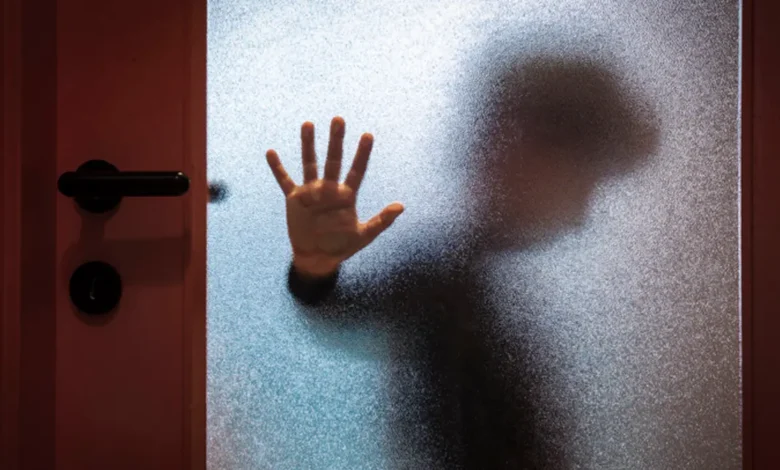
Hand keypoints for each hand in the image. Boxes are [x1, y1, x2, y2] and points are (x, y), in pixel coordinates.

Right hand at [267, 117, 403, 277]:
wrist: (317, 258)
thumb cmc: (342, 246)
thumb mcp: (363, 235)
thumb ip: (381, 221)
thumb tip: (401, 206)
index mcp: (347, 196)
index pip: (357, 170)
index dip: (362, 154)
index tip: (368, 136)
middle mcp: (329, 189)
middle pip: (334, 160)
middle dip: (336, 141)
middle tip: (339, 119)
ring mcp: (311, 192)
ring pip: (310, 163)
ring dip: (309, 145)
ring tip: (308, 124)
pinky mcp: (295, 199)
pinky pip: (285, 180)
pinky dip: (278, 168)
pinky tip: (271, 152)